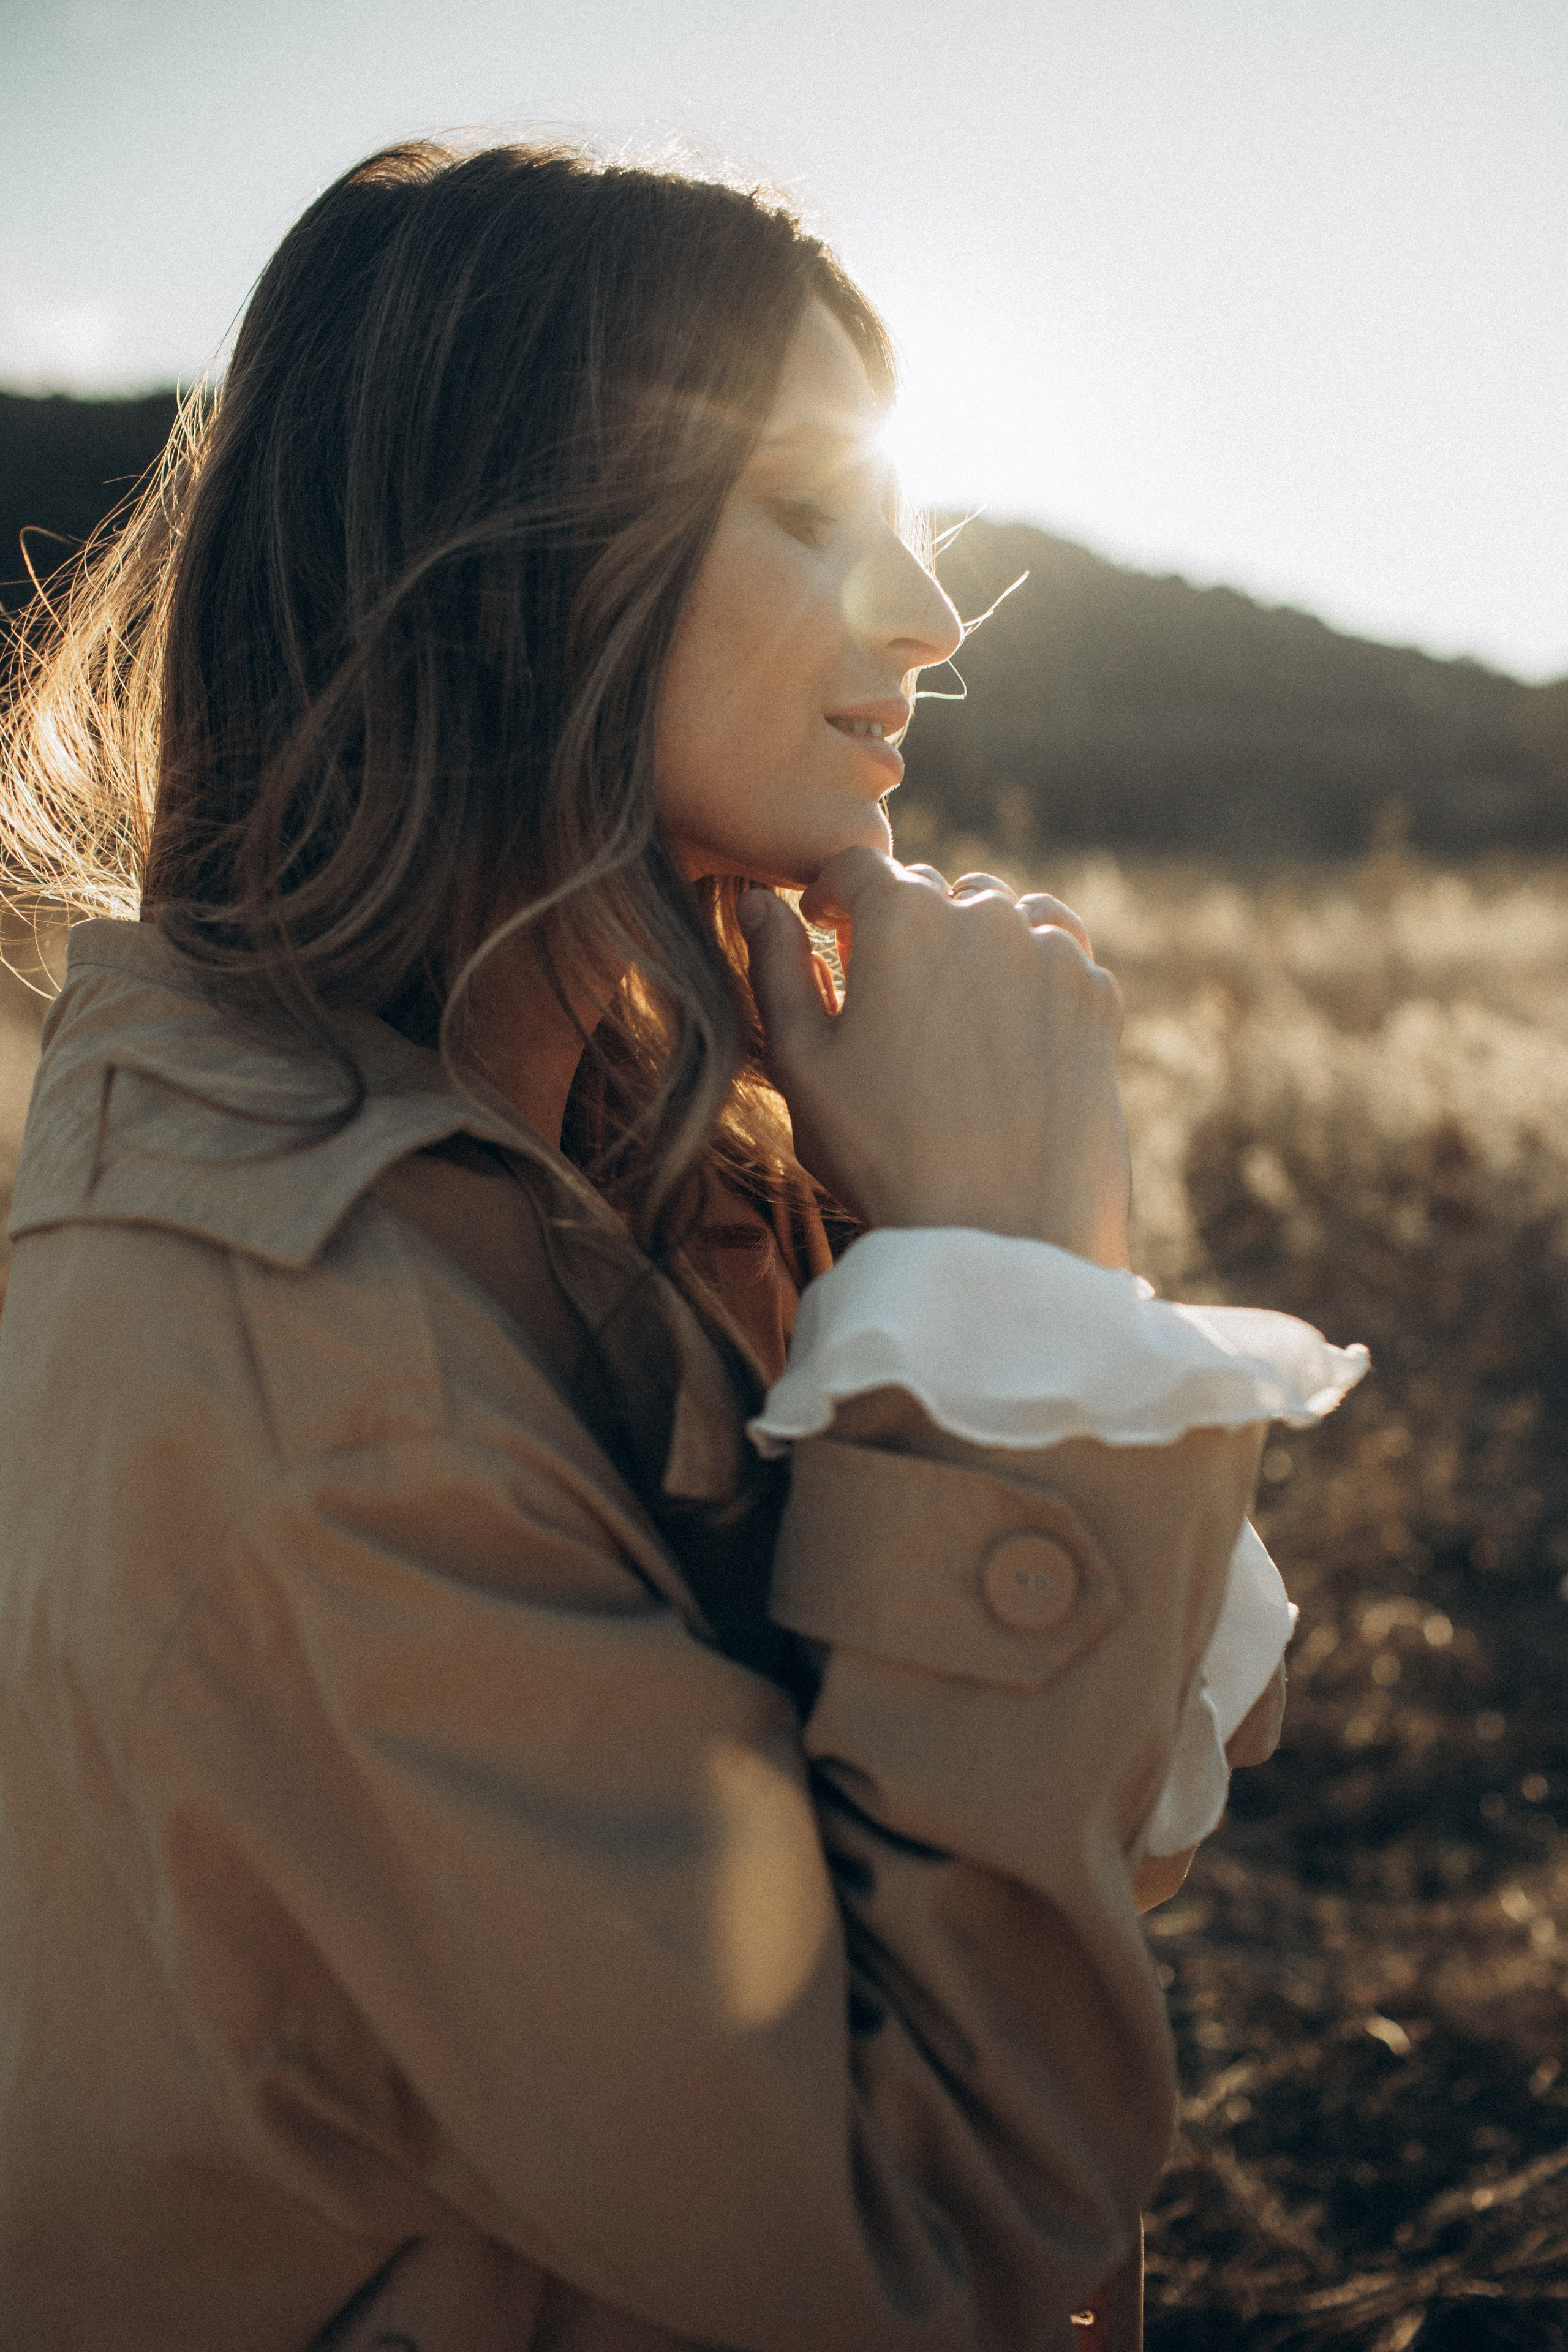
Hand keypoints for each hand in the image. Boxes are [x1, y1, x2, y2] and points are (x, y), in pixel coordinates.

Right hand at [736, 849, 1130, 1265]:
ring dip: (973, 945)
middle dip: (905, 927)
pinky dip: (1030, 978)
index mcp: (902, 919)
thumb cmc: (884, 1154)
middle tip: (888, 996)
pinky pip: (1058, 957)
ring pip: (1004, 916)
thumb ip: (776, 970)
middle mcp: (984, 915)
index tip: (827, 929)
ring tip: (951, 1015)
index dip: (833, 896)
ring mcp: (1052, 953)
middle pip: (934, 891)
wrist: (1003, 1234)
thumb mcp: (803, 1065)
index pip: (859, 866)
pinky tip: (1006, 1040)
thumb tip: (761, 904)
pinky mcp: (1097, 998)